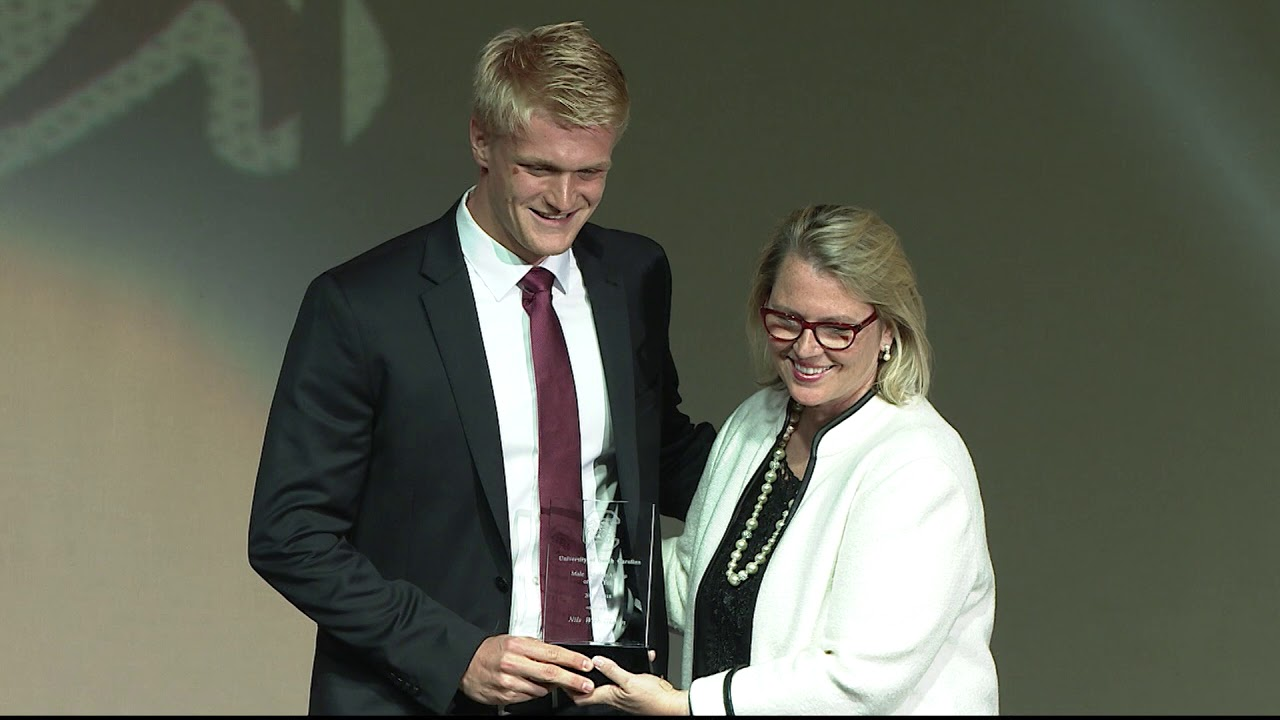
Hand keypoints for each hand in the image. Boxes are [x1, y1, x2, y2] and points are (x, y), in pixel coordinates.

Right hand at [460, 634, 594, 705]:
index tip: (586, 665)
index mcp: (518, 646)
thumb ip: (536, 648)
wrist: (465, 663)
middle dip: (572, 680)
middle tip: (586, 684)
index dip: (572, 660)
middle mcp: (513, 663)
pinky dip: (535, 692)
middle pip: (550, 673)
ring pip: (540, 688)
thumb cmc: (490, 650)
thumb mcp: (513, 640)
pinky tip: (532, 686)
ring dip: (552, 688)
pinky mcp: (505, 695)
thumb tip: (558, 656)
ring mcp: (509, 681)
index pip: (552, 653)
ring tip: (552, 683)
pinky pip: (528, 697)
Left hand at [568, 654, 688, 714]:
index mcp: (610, 696)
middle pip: (592, 689)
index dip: (569, 687)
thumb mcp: (630, 680)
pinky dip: (625, 668)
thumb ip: (613, 670)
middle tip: (575, 667)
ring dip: (604, 671)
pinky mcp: (635, 691)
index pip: (581, 696)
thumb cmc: (653, 699)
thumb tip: (596, 661)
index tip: (561, 677)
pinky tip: (633, 659)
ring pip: (608, 683)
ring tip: (596, 662)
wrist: (672, 705)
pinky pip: (625, 678)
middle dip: (583, 678)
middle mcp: (615, 697)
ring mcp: (624, 695)